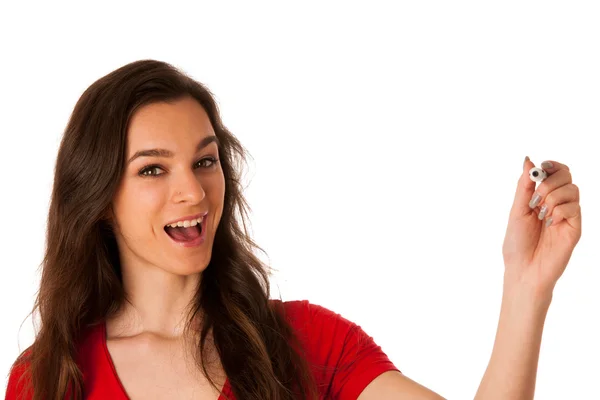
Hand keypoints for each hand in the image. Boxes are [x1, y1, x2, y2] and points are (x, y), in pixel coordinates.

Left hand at [502, 157, 581, 296]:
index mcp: (541, 198)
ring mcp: (567, 215)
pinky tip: (549, 223)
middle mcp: (557, 204)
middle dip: (550, 180)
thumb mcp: (517, 210)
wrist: (523, 270)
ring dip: (553, 197)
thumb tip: (528, 160)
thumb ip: (524, 186)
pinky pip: (574, 207)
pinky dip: (559, 210)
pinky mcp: (575, 227)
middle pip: (567, 176)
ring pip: (572, 189)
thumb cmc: (517, 243)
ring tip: (540, 213)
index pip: (556, 172)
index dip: (551, 165)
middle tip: (536, 197)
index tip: (541, 167)